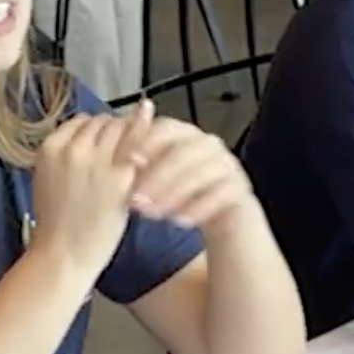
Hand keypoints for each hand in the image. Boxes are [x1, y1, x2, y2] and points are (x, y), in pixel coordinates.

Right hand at [30, 112, 145, 272]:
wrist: (63, 254)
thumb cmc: (56, 224)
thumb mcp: (49, 179)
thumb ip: (66, 155)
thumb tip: (91, 138)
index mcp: (51, 148)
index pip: (82, 121)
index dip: (97, 129)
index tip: (106, 140)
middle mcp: (73, 149)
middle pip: (104, 122)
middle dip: (116, 131)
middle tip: (127, 146)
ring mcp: (97, 161)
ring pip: (121, 129)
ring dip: (132, 137)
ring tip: (138, 154)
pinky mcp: (120, 177)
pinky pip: (138, 148)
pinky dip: (146, 147)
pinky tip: (155, 152)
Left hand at [111, 102, 257, 233]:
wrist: (228, 224)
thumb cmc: (185, 200)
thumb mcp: (159, 183)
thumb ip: (140, 169)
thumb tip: (112, 161)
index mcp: (188, 137)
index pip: (164, 129)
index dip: (144, 143)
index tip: (125, 162)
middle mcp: (210, 146)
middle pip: (182, 151)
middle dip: (155, 176)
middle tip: (134, 199)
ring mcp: (228, 166)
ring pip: (200, 172)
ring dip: (173, 193)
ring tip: (151, 214)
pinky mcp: (240, 189)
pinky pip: (218, 194)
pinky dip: (197, 207)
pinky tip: (179, 221)